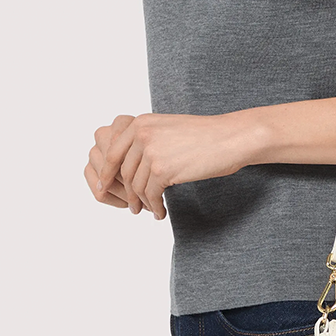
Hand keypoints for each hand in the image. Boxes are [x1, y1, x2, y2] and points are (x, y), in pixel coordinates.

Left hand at [96, 112, 252, 219]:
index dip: (107, 173)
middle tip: (133, 207)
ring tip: (151, 211)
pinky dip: (155, 207)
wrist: (231, 138)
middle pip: (125, 172)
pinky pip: (151, 195)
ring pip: (137, 186)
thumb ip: (148, 140)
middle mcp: (142, 134)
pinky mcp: (163, 169)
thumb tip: (132, 166)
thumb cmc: (207, 135)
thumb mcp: (169, 129)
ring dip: (143, 203)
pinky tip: (161, 212)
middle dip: (128, 193)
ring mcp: (151, 151)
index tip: (104, 187)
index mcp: (140, 122)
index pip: (114, 152)